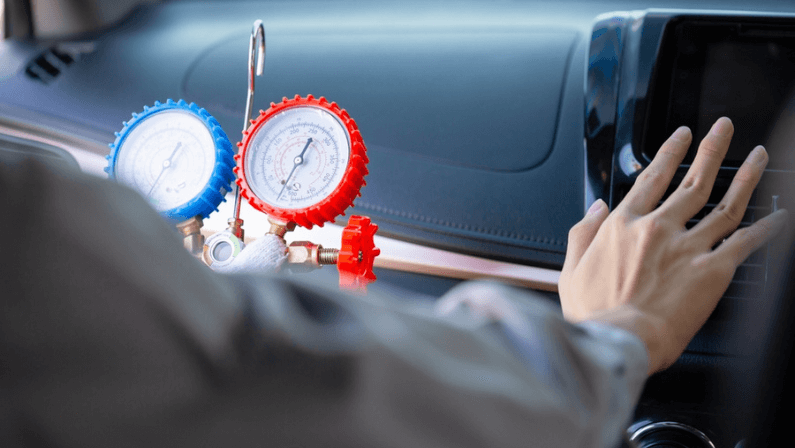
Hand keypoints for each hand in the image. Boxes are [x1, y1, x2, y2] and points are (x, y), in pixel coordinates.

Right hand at [559, 117, 787, 373]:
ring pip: (725, 203)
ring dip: (745, 176)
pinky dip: (767, 227)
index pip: (652, 178)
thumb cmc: (595, 313)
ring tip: (758, 156)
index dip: (670, 153)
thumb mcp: (570, 269)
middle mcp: (659, 228)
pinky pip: (746, 242)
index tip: (682, 136)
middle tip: (724, 129)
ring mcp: (688, 246)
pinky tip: (779, 214)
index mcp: (623, 225)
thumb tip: (595, 207)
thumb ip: (582, 232)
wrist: (621, 339)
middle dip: (711, 149)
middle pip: (692, 180)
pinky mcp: (713, 270)